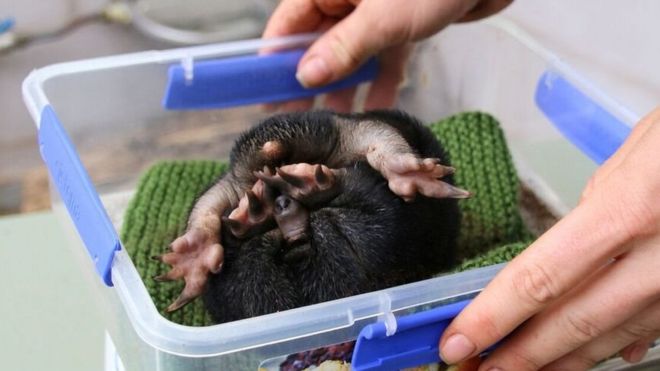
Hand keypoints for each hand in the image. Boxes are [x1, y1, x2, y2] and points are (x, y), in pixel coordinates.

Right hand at [262, 0, 511, 111]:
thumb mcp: (383, 17)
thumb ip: (344, 48)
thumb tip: (306, 76)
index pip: (288, 25)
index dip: (275, 61)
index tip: (266, 95)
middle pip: (317, 44)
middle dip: (310, 83)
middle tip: (299, 121)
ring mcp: (375, 11)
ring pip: (351, 55)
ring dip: (346, 89)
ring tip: (337, 127)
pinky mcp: (403, 23)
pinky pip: (384, 57)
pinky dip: (382, 82)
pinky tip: (378, 112)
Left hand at [439, 108, 659, 369]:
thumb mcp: (641, 151)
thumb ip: (601, 203)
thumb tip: (567, 251)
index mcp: (631, 209)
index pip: (542, 277)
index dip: (494, 317)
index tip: (457, 343)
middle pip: (574, 321)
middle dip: (521, 355)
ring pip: (615, 335)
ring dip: (564, 361)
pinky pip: (657, 328)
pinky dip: (620, 345)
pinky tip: (594, 358)